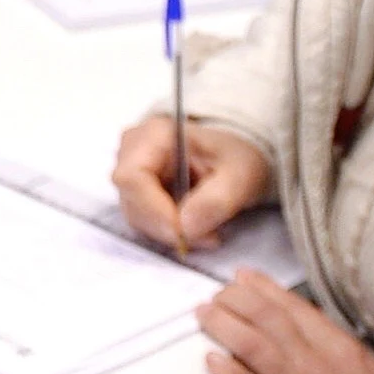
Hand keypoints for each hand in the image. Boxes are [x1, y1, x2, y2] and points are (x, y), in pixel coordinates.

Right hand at [112, 118, 270, 253]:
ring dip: (170, 232)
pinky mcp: (138, 192)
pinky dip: (169, 231)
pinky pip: (144, 220)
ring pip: (136, 215)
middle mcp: (133, 151)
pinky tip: (196, 229)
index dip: (153, 210)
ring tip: (209, 233)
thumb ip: (217, 199)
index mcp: (154, 135)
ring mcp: (132, 172)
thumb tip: (187, 227)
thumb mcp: (240, 175)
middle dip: (167, 227)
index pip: (133, 177)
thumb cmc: (237, 156)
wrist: (238, 156)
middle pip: (132, 200)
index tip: (183, 234)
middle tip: (208, 237)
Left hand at [197, 271, 373, 373]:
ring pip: (251, 343)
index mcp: (343, 347)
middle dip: (234, 298)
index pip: (294, 306)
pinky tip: (212, 361)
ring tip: (204, 315)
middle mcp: (318, 360)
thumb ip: (342, 354)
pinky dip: (228, 371)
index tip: (243, 278)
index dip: (262, 288)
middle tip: (216, 295)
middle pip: (266, 316)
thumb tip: (314, 339)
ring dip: (221, 325)